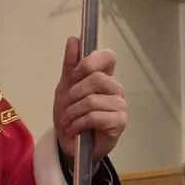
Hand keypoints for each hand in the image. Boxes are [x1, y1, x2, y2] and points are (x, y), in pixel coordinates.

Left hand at [53, 36, 125, 163]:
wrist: (69, 145)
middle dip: (74, 93)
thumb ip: (70, 65)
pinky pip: (95, 117)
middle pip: (97, 78)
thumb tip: (74, 40)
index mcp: (104, 77)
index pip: (107, 57)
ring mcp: (119, 105)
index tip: (74, 75)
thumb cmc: (70, 116)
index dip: (89, 63)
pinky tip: (73, 129)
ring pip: (92, 100)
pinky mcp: (119, 122)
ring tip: (67, 121)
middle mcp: (115, 89)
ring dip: (72, 112)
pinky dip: (78, 123)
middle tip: (66, 105)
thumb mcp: (65, 88)